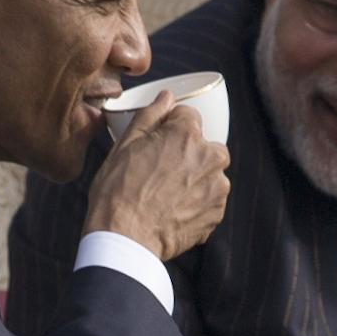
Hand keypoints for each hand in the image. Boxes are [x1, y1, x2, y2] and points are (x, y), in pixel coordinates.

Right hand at [85, 91, 229, 260]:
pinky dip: (195, 202)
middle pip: (204, 145)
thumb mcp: (125, 144)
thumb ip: (151, 115)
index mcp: (188, 134)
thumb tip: (167, 97)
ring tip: (164, 194)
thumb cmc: (118, 190)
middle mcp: (211, 157)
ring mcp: (218, 188)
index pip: (187, 116)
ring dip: (193, 178)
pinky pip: (210, 199)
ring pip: (209, 173)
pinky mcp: (217, 214)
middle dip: (186, 153)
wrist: (124, 238)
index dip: (168, 128)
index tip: (155, 144)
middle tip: (158, 172)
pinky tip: (171, 210)